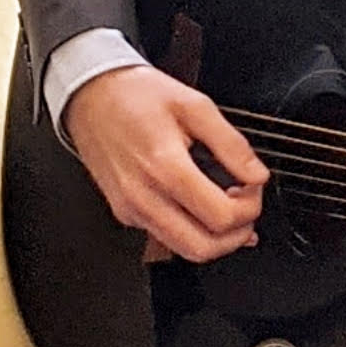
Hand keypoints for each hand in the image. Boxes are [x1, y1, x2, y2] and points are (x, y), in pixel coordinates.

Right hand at [64, 64, 267, 263]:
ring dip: (215, 239)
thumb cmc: (135, 96)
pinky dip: (191, 231)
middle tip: (245, 207)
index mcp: (165, 167)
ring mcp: (132, 209)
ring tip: (225, 208)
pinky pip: (166, 237)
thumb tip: (256, 175)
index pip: (221, 216)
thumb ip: (231, 144)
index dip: (250, 206)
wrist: (90, 95)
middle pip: (204, 248)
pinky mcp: (125, 213)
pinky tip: (200, 207)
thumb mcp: (194, 104)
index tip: (253, 186)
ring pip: (184, 250)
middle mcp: (144, 196)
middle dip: (236, 234)